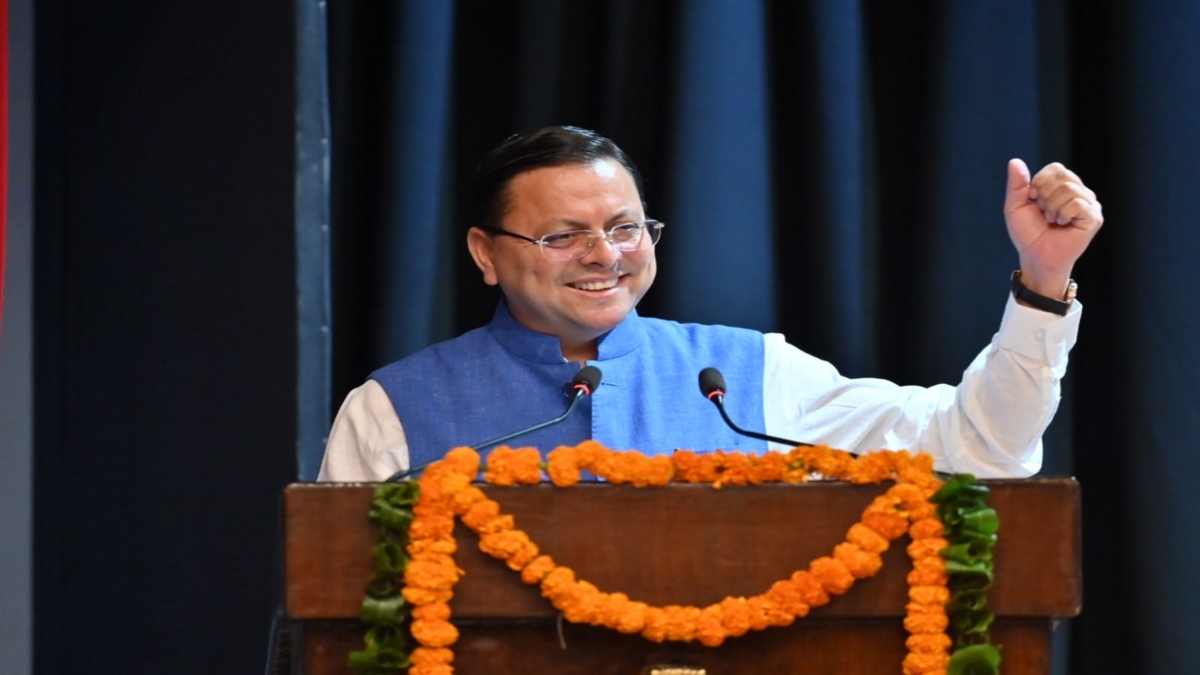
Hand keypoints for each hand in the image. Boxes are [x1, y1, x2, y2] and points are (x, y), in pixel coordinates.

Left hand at [1004, 159, 1103, 298]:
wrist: (1036, 257)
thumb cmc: (1028, 234)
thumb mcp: (1015, 206)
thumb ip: (1017, 184)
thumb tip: (1015, 161)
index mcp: (1063, 186)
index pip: (1056, 168)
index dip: (1040, 182)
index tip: (1034, 200)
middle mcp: (1079, 192)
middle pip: (1063, 176)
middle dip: (1045, 195)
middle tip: (1044, 213)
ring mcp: (1089, 204)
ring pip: (1070, 189)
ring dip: (1053, 207)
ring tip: (1053, 220)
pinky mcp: (1094, 217)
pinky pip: (1078, 204)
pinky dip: (1063, 214)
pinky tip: (1062, 224)